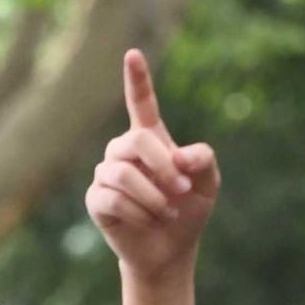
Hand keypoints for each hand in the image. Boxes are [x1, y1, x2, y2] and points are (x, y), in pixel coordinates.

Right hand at [84, 49, 219, 283]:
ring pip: (124, 174)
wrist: (169, 251)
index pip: (140, 103)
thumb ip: (204, 159)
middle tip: (181, 189)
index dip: (136, 79)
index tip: (133, 54)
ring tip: (167, 212)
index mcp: (150, 139)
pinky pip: (114, 200)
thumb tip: (180, 156)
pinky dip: (139, 213)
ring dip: (154, 197)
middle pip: (135, 141)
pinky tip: (148, 221)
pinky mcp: (96, 200)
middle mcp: (123, 151)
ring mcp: (106, 174)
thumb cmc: (189, 211)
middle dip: (162, 165)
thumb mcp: (209, 183)